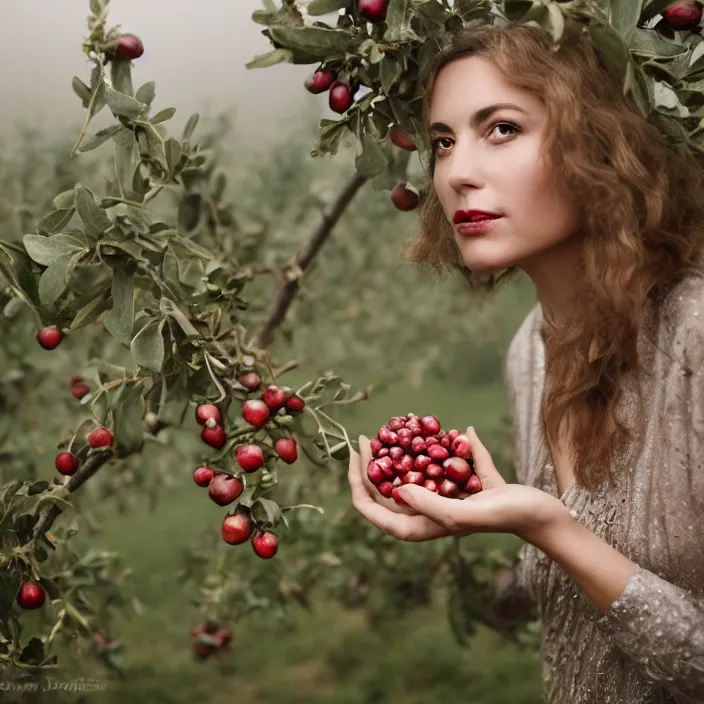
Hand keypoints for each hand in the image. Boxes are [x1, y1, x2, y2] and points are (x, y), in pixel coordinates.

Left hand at [348, 426, 567, 543]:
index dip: (357, 484)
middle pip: (388, 489)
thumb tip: (397, 489)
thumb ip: (430, 505)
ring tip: (392, 429)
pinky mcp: (465, 484)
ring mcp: (445, 497)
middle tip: (366, 437)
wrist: (544, 516)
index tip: (355, 455)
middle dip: (373, 464)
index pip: (375, 510)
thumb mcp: (465, 514)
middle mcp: (428, 512)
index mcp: (422, 526)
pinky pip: (447, 462)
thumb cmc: (507, 517)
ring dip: (401, 453)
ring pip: (413, 474)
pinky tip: (453, 430)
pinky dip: (443, 446)